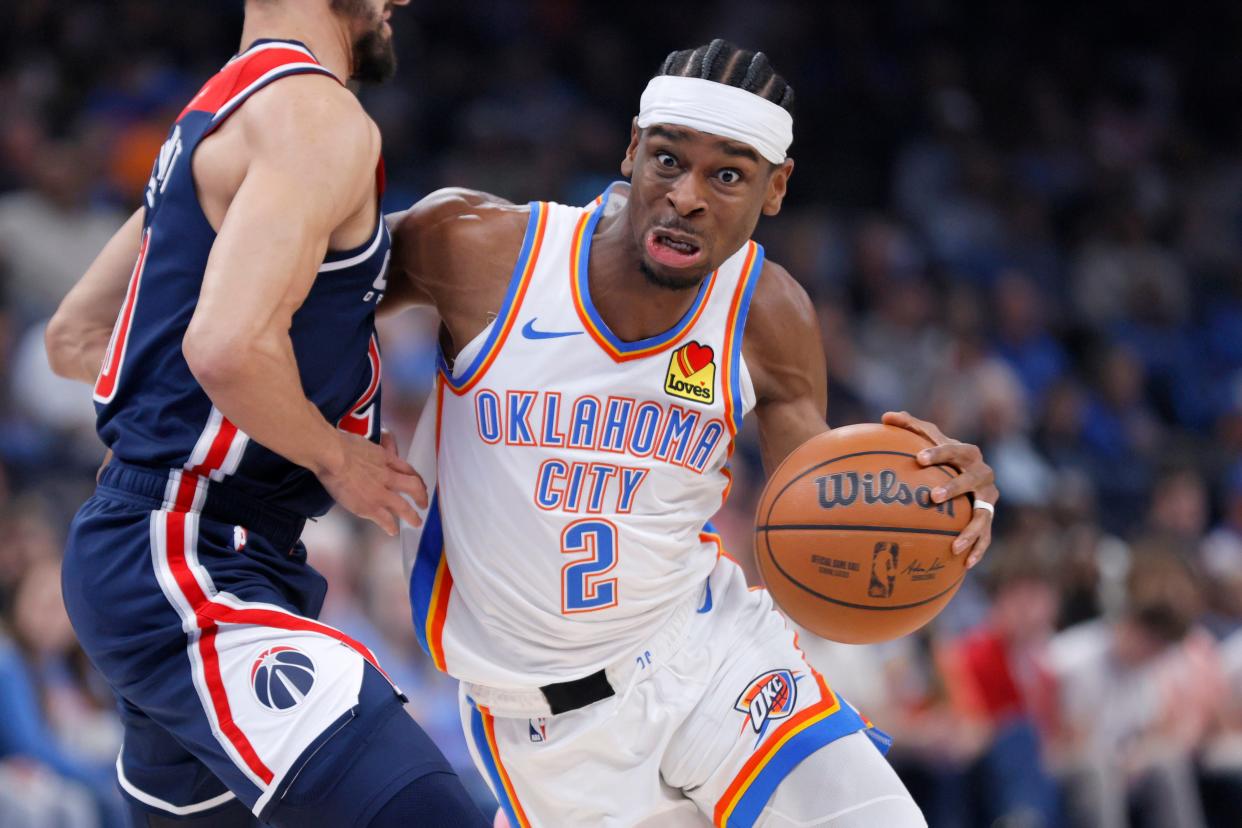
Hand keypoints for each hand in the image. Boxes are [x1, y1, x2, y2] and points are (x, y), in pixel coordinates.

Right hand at [316, 430, 427, 535]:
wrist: (333, 455)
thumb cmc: (342, 444)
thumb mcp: (366, 442)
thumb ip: (375, 450)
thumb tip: (376, 449)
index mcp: (386, 459)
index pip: (407, 469)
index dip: (415, 478)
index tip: (419, 484)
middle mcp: (388, 476)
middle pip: (413, 487)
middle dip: (421, 497)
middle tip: (424, 504)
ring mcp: (380, 493)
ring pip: (404, 507)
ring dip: (412, 516)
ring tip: (416, 522)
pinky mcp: (369, 506)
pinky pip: (385, 519)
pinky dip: (390, 526)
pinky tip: (392, 531)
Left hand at [882, 410, 998, 568]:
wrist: (964, 475)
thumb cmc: (936, 456)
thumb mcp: (924, 439)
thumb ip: (908, 426)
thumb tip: (885, 417)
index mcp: (967, 453)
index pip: (953, 450)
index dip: (938, 453)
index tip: (918, 459)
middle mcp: (982, 474)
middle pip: (971, 480)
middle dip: (955, 488)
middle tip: (933, 497)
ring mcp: (989, 499)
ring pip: (983, 515)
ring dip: (971, 530)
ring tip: (954, 545)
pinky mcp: (989, 519)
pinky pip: (986, 537)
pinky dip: (978, 549)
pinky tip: (965, 564)